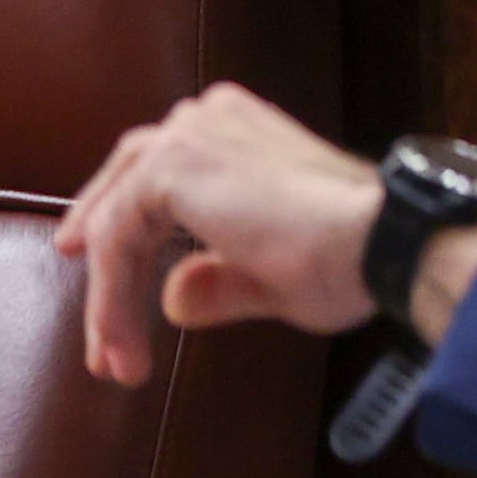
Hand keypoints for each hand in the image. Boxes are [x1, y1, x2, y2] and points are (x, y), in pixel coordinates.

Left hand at [56, 83, 384, 383]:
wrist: (378, 240)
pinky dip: (112, 298)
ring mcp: (186, 136)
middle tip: (99, 335)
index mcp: (236, 129)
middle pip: (125, 189)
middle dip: (108, 269)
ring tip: (114, 360)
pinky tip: (122, 344)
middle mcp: (206, 117)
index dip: (130, 246)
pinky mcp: (169, 166)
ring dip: (110, 297)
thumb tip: (174, 299)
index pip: (158, 179)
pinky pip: (116, 240)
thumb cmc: (349, 254)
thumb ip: (217, 280)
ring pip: (116, 222)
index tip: (116, 310)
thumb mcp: (270, 275)